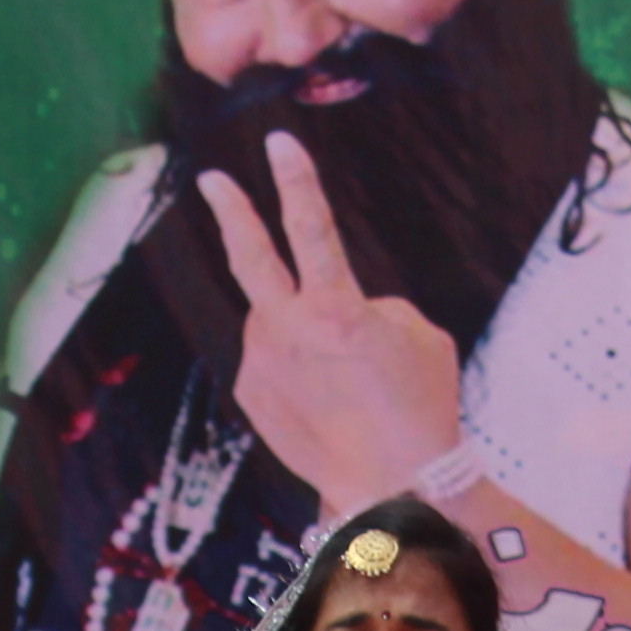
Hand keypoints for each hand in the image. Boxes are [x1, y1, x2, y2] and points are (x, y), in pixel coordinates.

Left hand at [189, 134, 467, 506]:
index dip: (296, 180)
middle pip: (250, 257)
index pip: (311, 227)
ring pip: (274, 321)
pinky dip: (296, 369)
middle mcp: (287, 332)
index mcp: (335, 309)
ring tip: (341, 376)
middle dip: (231, 211)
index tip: (278, 142)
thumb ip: (372, 307)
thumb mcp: (418, 338)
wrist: (392, 488)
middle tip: (212, 180)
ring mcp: (262, 365)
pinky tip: (325, 400)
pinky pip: (272, 362)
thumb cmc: (418, 411)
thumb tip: (343, 310)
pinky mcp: (251, 396)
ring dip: (300, 331)